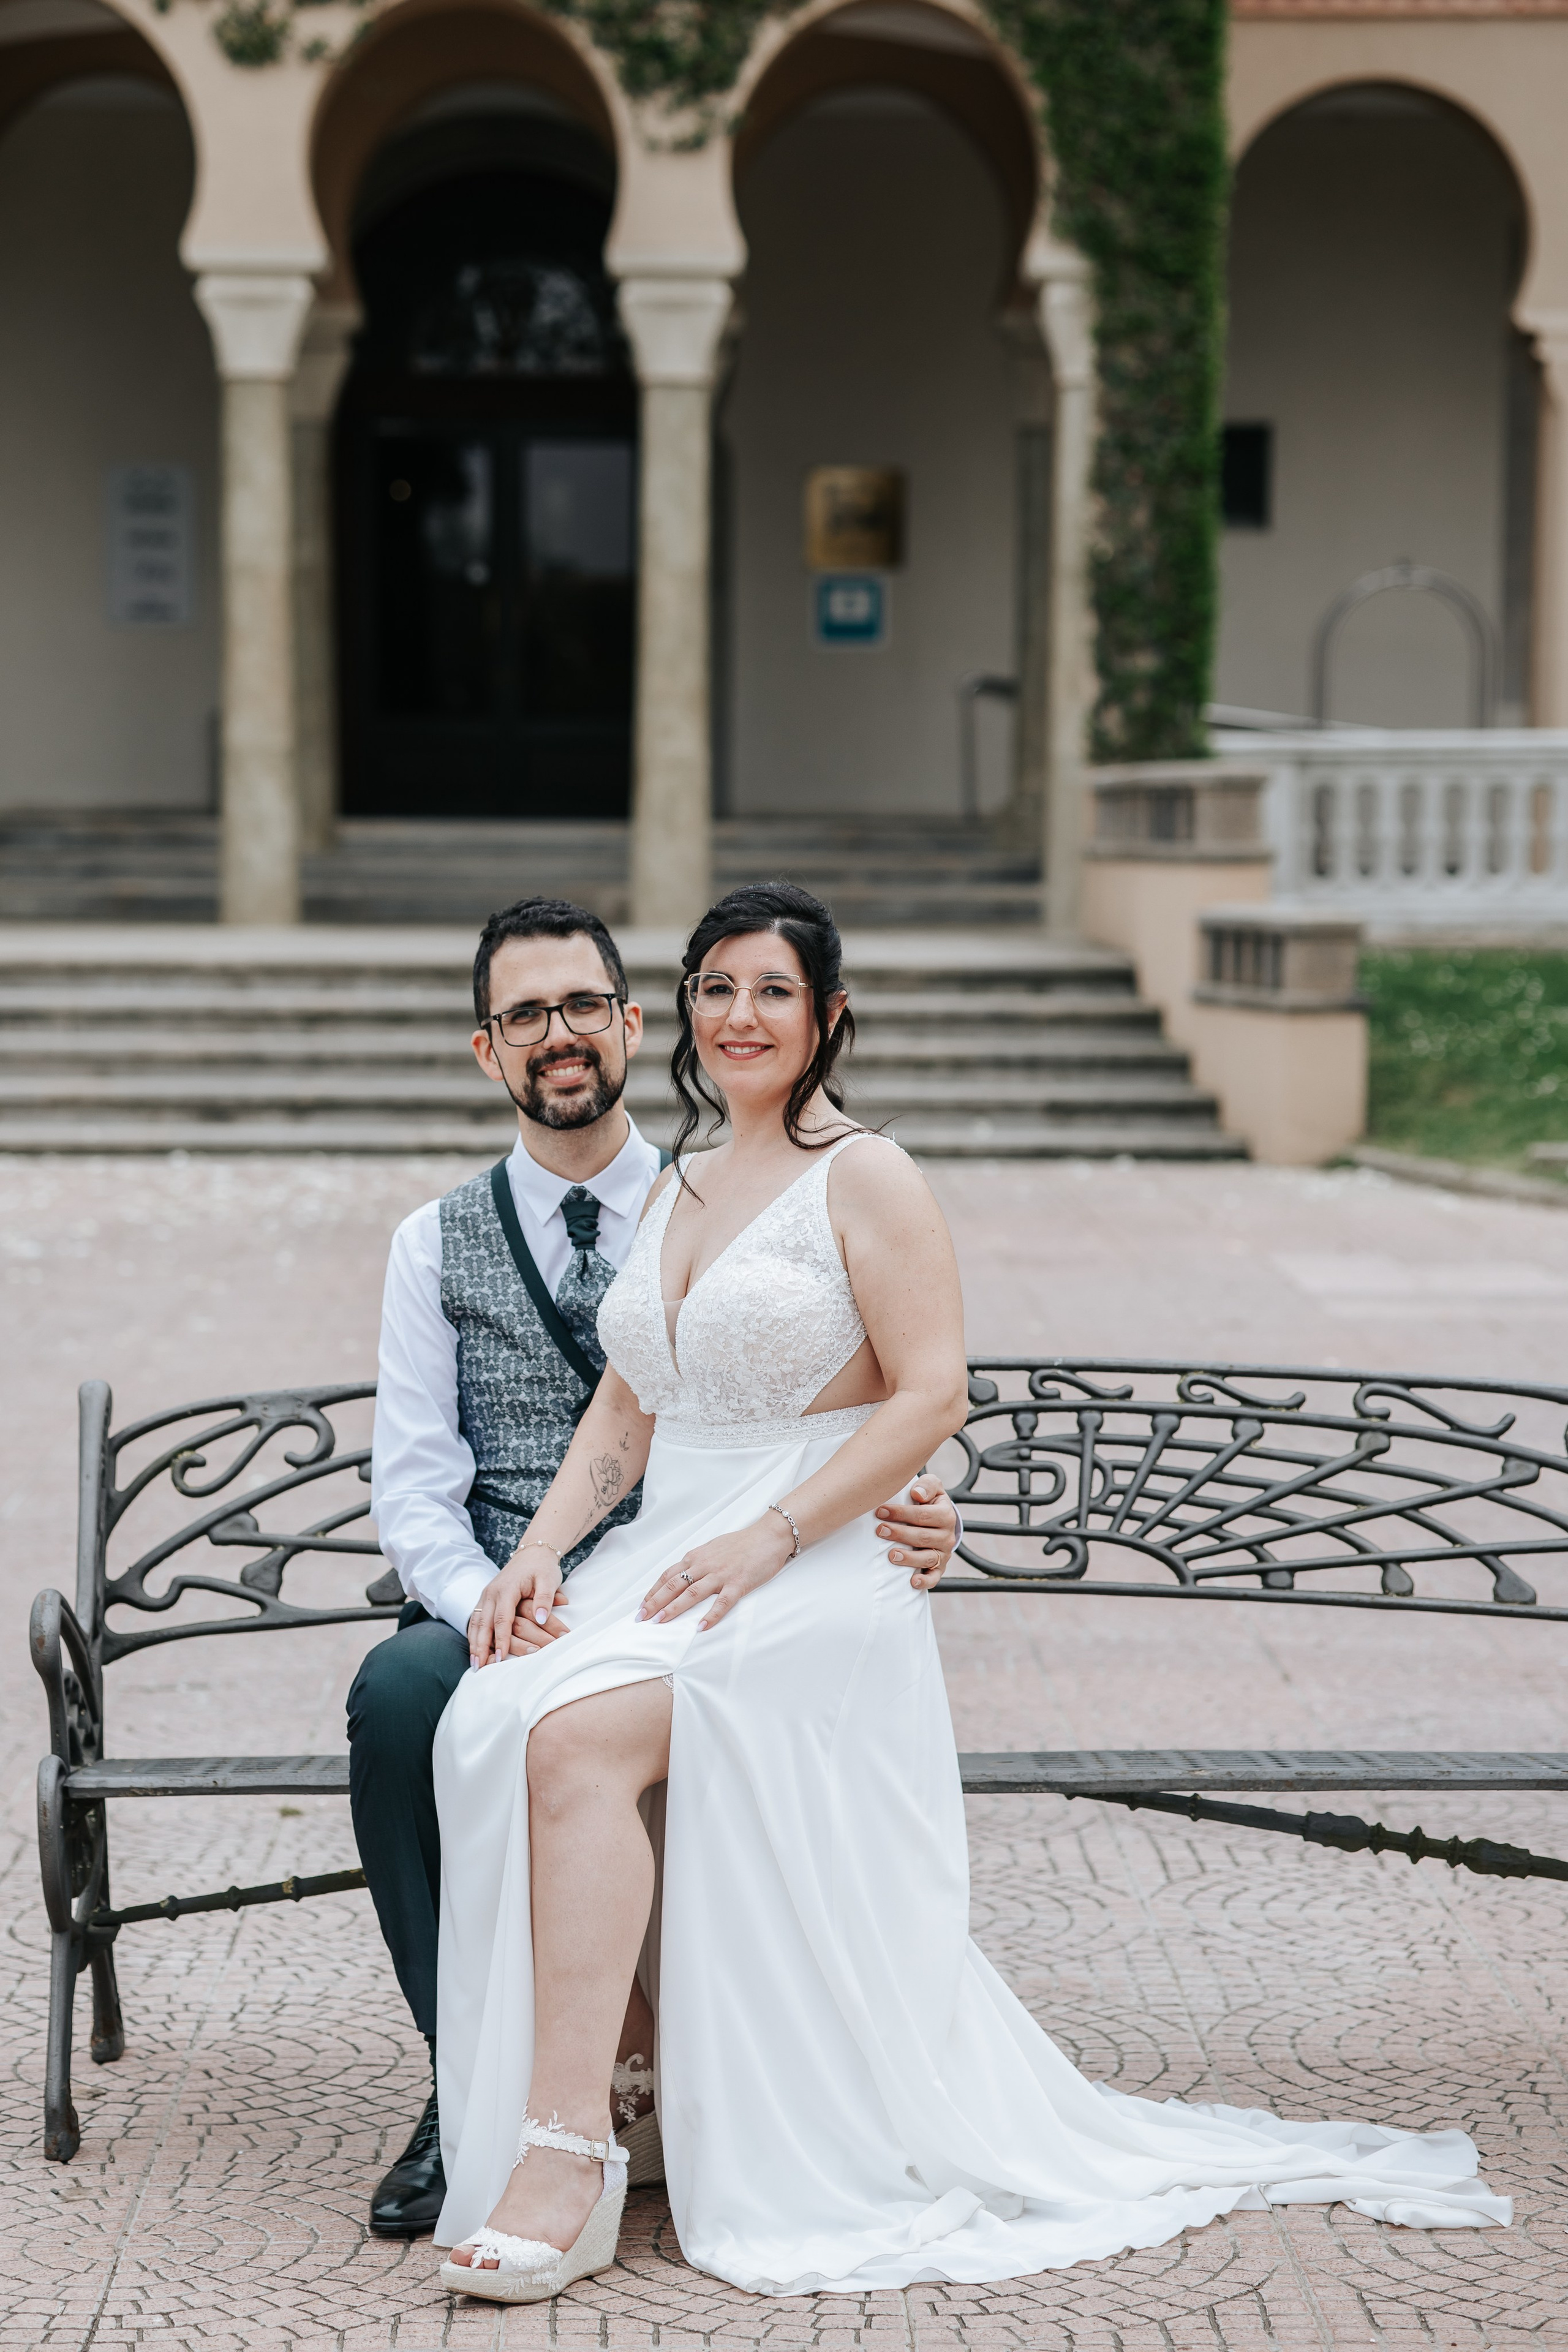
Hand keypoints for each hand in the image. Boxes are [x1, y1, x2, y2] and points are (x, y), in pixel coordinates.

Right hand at [468, 1542, 567, 1667]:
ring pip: (476, 1623)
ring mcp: (486, 1596)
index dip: (501, 1639)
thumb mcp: (548, 1579)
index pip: (502, 1618)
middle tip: (480, 1666)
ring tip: (475, 1664)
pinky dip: (474, 1635)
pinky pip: (476, 1619)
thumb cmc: (542, 1568)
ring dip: (474, 1643)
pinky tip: (474, 1650)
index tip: (501, 1657)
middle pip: (484, 1623)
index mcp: (506, 1588)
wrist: (533, 1553)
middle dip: (481, 1646)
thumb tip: (542, 1619)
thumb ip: (545, 1599)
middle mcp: (491, 1593)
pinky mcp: (486, 1599)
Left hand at [637, 1513, 795, 1631]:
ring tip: (660, 1622)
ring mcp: (721, 1574)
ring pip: (692, 1593)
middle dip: (655, 1602)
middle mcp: (704, 1565)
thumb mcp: (713, 1548)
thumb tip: (683, 1575)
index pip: (668, 1576)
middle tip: (640, 1618)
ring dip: (674, 1609)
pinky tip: (701, 1628)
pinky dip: (711, 1616)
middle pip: (673, 1585)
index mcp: (696, 1557)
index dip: (653, 1591)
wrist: (769, 1535)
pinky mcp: (738, 1582)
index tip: (641, 1605)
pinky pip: (722, 1602)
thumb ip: (698, 1562)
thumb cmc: (742, 1543)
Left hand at [874, 1477, 960, 1590]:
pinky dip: (925, 1581)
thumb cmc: (929, 1500)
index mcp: (946, 1515)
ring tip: (891, 1555)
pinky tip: (912, 1582)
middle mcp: (947, 1536)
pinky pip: (934, 1577)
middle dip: (899, 1533)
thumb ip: (927, 1485)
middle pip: (922, 1536)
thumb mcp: (932, 1487)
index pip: (923, 1515)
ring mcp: (943, 1554)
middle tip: (880, 1530)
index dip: (901, 1513)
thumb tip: (916, 1494)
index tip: (881, 1511)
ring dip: (909, 1558)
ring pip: (927, 1558)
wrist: (940, 1519)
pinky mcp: (939, 1568)